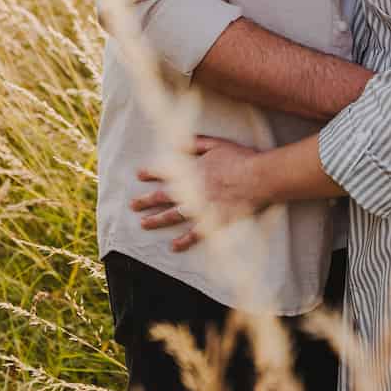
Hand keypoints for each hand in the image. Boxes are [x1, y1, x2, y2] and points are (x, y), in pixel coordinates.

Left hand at [131, 136, 260, 251]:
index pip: (166, 170)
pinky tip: (173, 246)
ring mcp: (200, 206)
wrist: (257, 178)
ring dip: (156, 220)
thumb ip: (197, 144)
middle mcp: (191, 189)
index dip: (151, 172)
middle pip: (163, 195)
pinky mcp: (212, 221)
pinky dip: (184, 241)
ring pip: (173, 215)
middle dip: (146, 200)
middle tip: (133, 205)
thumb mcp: (218, 144)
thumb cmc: (241, 159)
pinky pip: (195, 233)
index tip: (139, 175)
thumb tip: (179, 145)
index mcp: (192, 169)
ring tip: (143, 224)